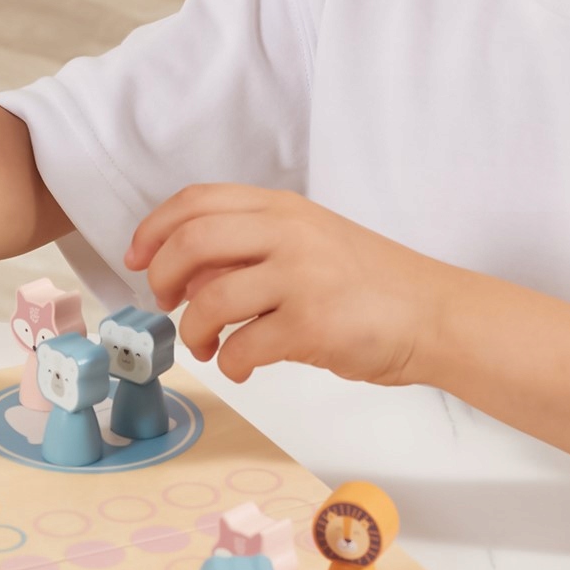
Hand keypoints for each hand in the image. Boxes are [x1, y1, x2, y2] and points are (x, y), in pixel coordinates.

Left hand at [124, 185, 452, 385]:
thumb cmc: (371, 282)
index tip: (136, 259)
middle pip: (191, 243)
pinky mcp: (311, 326)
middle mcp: (289, 234)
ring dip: (193, 331)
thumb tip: (190, 272)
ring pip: (209, 301)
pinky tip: (242, 368)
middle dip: (161, 278)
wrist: (433, 313)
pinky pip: (242, 347)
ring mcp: (301, 278)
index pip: (196, 201)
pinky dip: (230, 364)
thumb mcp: (311, 240)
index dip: (153, 229)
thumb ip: (254, 246)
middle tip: (165, 304)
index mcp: (283, 208)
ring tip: (207, 346)